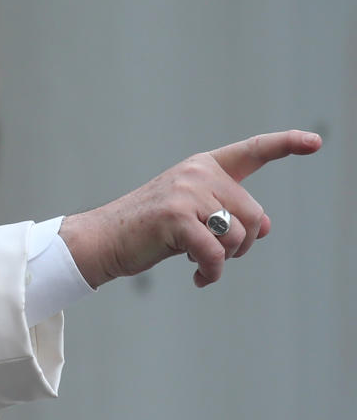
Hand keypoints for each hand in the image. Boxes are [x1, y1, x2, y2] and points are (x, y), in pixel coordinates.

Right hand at [59, 130, 321, 288]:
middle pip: (255, 215)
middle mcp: (197, 173)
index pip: (252, 152)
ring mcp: (186, 193)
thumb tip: (267, 226)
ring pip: (239, 236)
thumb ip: (229, 214)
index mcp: (202, 167)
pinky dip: (212, 273)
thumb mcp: (194, 217)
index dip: (287, 145)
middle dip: (243, 244)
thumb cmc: (148, 231)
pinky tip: (198, 277)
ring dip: (226, 260)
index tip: (316, 142)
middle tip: (215, 254)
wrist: (103, 240)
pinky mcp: (176, 217)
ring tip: (201, 262)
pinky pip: (217, 255)